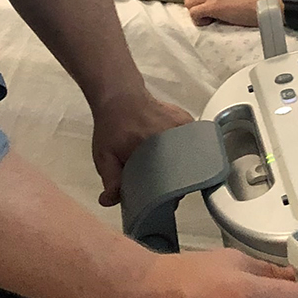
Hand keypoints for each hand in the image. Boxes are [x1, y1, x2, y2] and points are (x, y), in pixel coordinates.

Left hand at [90, 92, 194, 206]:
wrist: (120, 96)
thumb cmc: (112, 125)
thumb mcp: (105, 155)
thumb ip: (110, 179)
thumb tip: (108, 201)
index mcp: (152, 146)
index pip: (171, 181)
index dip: (166, 194)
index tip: (161, 200)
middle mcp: (171, 135)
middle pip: (183, 170)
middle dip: (173, 181)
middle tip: (159, 183)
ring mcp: (183, 126)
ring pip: (190, 156)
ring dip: (180, 165)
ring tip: (165, 167)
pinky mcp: (187, 120)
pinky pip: (193, 142)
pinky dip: (186, 150)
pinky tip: (172, 152)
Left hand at [184, 0, 273, 26]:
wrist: (265, 3)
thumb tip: (210, 1)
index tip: (206, 5)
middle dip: (193, 5)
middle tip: (206, 13)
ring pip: (188, 3)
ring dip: (195, 13)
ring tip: (209, 18)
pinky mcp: (213, 6)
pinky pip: (193, 13)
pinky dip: (199, 20)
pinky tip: (211, 21)